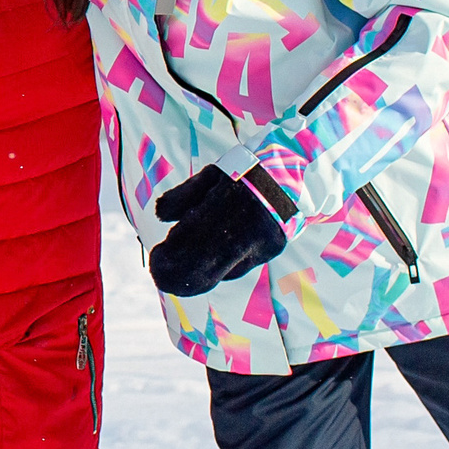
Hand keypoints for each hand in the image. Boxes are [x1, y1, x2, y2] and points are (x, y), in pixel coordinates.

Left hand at [148, 165, 289, 296]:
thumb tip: (158, 214)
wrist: (293, 173)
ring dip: (199, 273)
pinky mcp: (271, 250)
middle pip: (206, 268)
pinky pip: (239, 267)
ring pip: (223, 271)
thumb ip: (182, 196)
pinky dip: (221, 267)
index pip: (190, 240)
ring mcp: (261, 243)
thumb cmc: (245, 171)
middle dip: (180, 277)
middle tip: (161, 276)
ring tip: (179, 268)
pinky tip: (210, 261)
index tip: (155, 258)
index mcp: (226, 204)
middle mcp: (245, 228)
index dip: (169, 256)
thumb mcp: (211, 175)